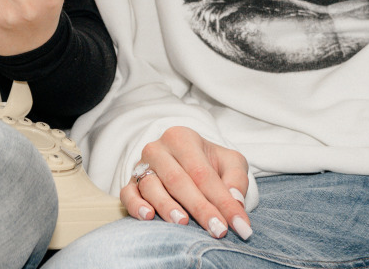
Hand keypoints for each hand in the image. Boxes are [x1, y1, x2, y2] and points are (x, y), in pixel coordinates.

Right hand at [121, 126, 251, 240]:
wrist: (183, 160)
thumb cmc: (209, 163)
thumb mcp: (230, 163)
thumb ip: (237, 179)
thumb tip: (236, 201)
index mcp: (182, 138)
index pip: (203, 173)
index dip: (223, 201)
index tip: (240, 225)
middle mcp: (158, 149)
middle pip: (178, 180)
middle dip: (200, 207)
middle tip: (218, 230)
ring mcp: (141, 165)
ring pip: (151, 187)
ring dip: (167, 206)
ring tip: (183, 223)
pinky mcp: (130, 182)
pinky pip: (128, 194)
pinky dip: (136, 205)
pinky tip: (148, 217)